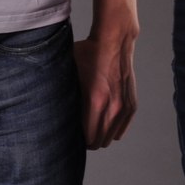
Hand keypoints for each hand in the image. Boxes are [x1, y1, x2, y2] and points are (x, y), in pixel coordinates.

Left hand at [73, 24, 138, 148]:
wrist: (114, 42)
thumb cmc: (88, 55)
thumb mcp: (70, 73)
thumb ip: (64, 95)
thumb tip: (52, 112)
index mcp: (95, 102)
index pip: (87, 137)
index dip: (77, 139)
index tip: (71, 134)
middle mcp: (112, 107)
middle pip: (99, 142)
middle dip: (88, 140)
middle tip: (79, 131)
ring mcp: (124, 107)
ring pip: (111, 138)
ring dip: (101, 136)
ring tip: (91, 127)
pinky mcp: (132, 105)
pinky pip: (121, 130)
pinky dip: (113, 130)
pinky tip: (104, 122)